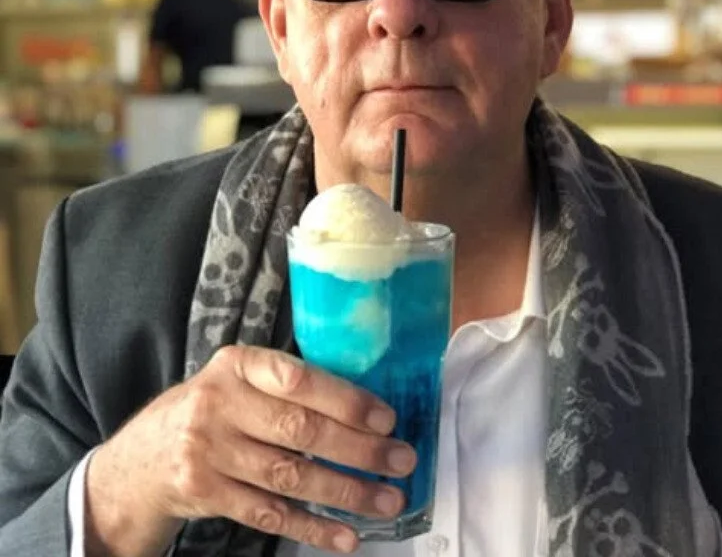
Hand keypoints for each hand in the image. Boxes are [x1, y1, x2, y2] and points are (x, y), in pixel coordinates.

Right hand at [84, 346, 416, 555]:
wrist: (140, 457)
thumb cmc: (212, 409)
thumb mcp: (239, 380)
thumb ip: (286, 386)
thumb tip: (366, 408)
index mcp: (237, 364)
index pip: (297, 379)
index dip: (345, 400)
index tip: (386, 418)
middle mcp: (219, 403)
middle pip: (299, 431)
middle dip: (358, 449)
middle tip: (401, 461)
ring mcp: (208, 451)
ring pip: (289, 476)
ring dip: (345, 493)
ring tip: (388, 501)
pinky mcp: (204, 494)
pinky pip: (268, 514)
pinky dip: (311, 527)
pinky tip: (346, 536)